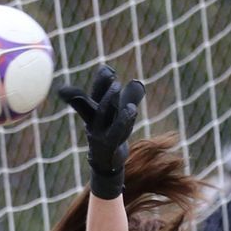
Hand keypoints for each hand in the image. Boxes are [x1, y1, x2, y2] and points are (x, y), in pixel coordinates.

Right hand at [55, 65, 144, 198]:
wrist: (107, 162)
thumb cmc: (112, 133)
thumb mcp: (119, 116)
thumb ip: (128, 98)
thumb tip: (137, 82)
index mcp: (93, 113)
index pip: (93, 93)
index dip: (99, 82)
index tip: (106, 68)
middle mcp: (93, 122)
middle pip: (95, 101)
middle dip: (102, 88)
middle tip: (111, 74)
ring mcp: (99, 135)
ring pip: (103, 115)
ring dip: (110, 100)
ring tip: (117, 84)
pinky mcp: (109, 146)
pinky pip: (116, 132)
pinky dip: (123, 120)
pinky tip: (131, 108)